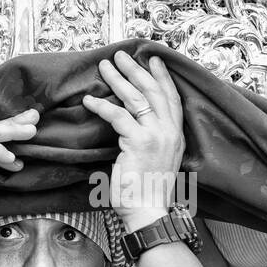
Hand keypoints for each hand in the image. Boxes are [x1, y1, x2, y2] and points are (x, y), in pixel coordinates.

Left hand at [82, 50, 183, 232]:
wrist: (148, 211)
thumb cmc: (148, 190)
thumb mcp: (160, 158)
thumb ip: (154, 138)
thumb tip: (137, 120)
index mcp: (176, 134)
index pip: (171, 97)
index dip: (162, 77)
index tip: (153, 59)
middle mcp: (170, 131)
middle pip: (153, 91)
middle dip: (136, 70)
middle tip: (121, 56)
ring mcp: (156, 135)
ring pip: (136, 98)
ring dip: (118, 79)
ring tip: (104, 67)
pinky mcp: (138, 141)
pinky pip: (118, 115)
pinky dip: (102, 106)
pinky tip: (89, 100)